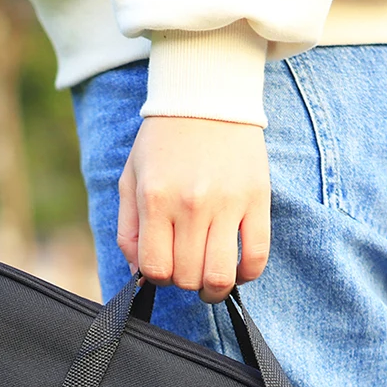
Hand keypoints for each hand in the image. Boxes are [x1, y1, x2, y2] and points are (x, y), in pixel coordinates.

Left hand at [117, 116, 270, 303]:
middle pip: (187, 276)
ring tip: (211, 280)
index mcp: (156, 200)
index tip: (164, 268)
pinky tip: (238, 270)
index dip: (158, 279)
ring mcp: (228, 204)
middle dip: (184, 282)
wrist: (207, 98)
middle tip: (187, 268)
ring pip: (220, 275)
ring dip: (213, 288)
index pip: (156, 269)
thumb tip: (138, 272)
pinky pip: (257, 256)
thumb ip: (128, 229)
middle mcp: (191, 205)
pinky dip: (247, 274)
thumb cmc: (164, 143)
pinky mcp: (258, 200)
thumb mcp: (131, 179)